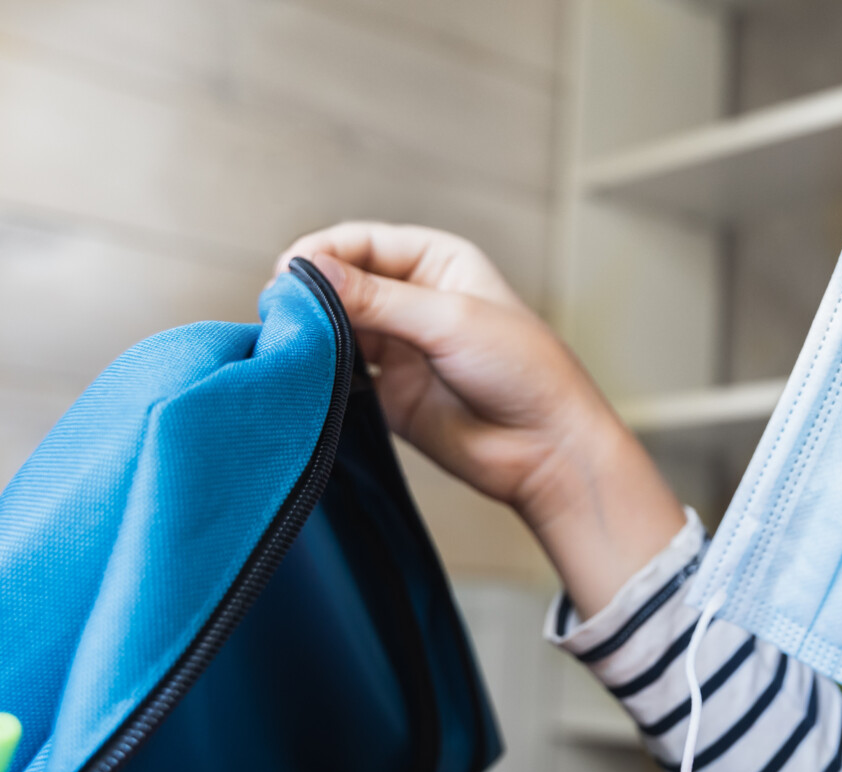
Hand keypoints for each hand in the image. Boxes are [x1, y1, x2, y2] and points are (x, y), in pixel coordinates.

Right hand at [274, 222, 682, 613]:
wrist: (548, 448)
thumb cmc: (525, 372)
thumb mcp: (451, 321)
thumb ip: (379, 298)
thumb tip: (307, 270)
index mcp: (438, 262)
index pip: (361, 242)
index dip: (322, 253)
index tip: (291, 273)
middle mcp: (414, 299)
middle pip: (340, 282)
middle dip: (309, 294)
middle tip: (282, 312)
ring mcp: (398, 346)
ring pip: (333, 327)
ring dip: (309, 333)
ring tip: (290, 343)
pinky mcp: (387, 391)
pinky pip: (338, 373)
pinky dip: (316, 371)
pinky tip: (303, 375)